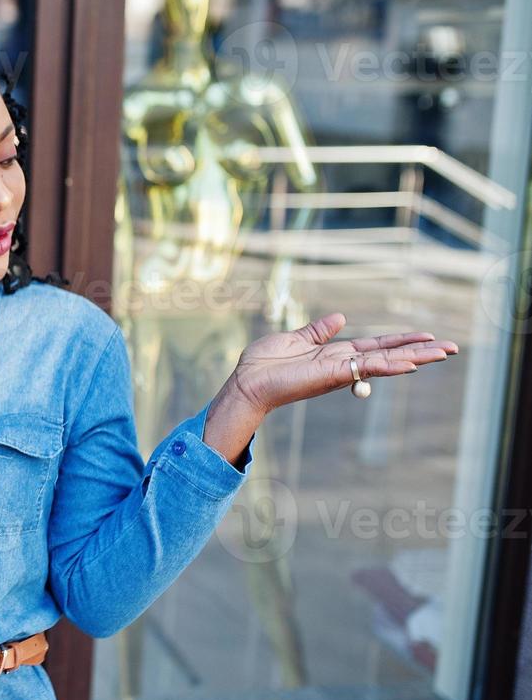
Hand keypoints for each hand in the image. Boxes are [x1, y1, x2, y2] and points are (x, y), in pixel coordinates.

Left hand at [227, 312, 458, 416]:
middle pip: (389, 355)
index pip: (377, 346)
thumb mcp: (294, 339)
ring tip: (444, 352)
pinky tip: (411, 363)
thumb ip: (317, 330)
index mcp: (336, 353)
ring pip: (386, 362)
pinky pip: (367, 368)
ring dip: (416, 357)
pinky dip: (389, 365)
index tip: (428, 335)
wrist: (247, 381)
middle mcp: (344, 363)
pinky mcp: (333, 375)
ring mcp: (341, 370)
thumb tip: (339, 318)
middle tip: (453, 347)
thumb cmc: (264, 363)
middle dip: (421, 351)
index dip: (402, 341)